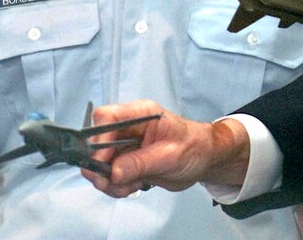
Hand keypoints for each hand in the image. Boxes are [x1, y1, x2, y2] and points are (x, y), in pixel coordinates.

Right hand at [82, 100, 249, 197]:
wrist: (204, 160)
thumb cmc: (194, 148)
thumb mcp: (170, 155)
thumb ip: (141, 163)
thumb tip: (113, 172)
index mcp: (140, 114)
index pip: (107, 116)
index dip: (99, 138)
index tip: (102, 161)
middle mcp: (129, 128)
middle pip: (98, 142)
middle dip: (100, 166)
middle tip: (109, 183)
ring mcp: (126, 145)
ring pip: (101, 163)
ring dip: (109, 180)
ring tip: (129, 187)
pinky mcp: (127, 162)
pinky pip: (110, 175)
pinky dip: (117, 186)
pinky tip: (133, 187)